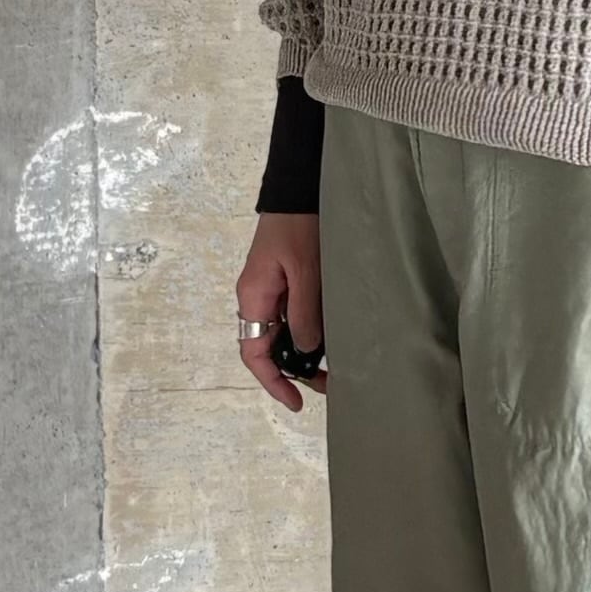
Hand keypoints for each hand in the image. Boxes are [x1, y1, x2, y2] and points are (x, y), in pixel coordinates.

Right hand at [237, 216, 323, 411]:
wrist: (299, 190)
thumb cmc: (298, 225)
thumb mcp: (305, 272)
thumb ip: (304, 312)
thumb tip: (304, 351)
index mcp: (254, 298)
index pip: (254, 354)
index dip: (273, 382)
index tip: (296, 401)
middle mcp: (259, 299)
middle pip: (271, 348)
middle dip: (296, 371)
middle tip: (330, 385)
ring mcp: (273, 291)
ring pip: (285, 334)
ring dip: (306, 352)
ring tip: (336, 366)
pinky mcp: (288, 283)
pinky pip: (295, 316)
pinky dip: (312, 332)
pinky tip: (333, 338)